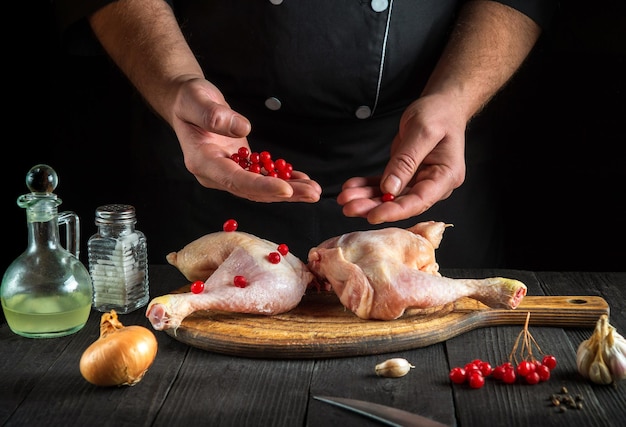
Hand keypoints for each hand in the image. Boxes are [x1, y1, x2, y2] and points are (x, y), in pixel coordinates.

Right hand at [169, 78, 321, 202]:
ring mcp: (228, 172)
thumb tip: (242, 128)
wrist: (186, 102)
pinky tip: (303, 180)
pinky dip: (283, 180)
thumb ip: (214, 115)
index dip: (261, 186)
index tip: (286, 189)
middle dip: (284, 193)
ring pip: (260, 188)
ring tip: (314, 191)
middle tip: (312, 193)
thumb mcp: (196, 100)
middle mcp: (215, 173)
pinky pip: (263, 178)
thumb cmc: (189, 99)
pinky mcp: (239, 166)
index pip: (234, 180)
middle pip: (252, 190)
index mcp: (202, 161)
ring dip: (289, 191)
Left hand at [337, 94, 466, 222]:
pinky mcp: (407, 175)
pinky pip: (386, 185)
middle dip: (374, 206)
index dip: (396, 211)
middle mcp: (435, 184)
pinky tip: (352, 187)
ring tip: (345, 198)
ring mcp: (420, 181)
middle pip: (402, 202)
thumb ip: (406, 161)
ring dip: (367, 198)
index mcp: (446, 176)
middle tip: (349, 208)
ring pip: (391, 196)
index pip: (420, 200)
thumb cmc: (439, 114)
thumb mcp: (422, 131)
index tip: (374, 216)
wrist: (442, 105)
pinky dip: (368, 186)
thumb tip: (389, 189)